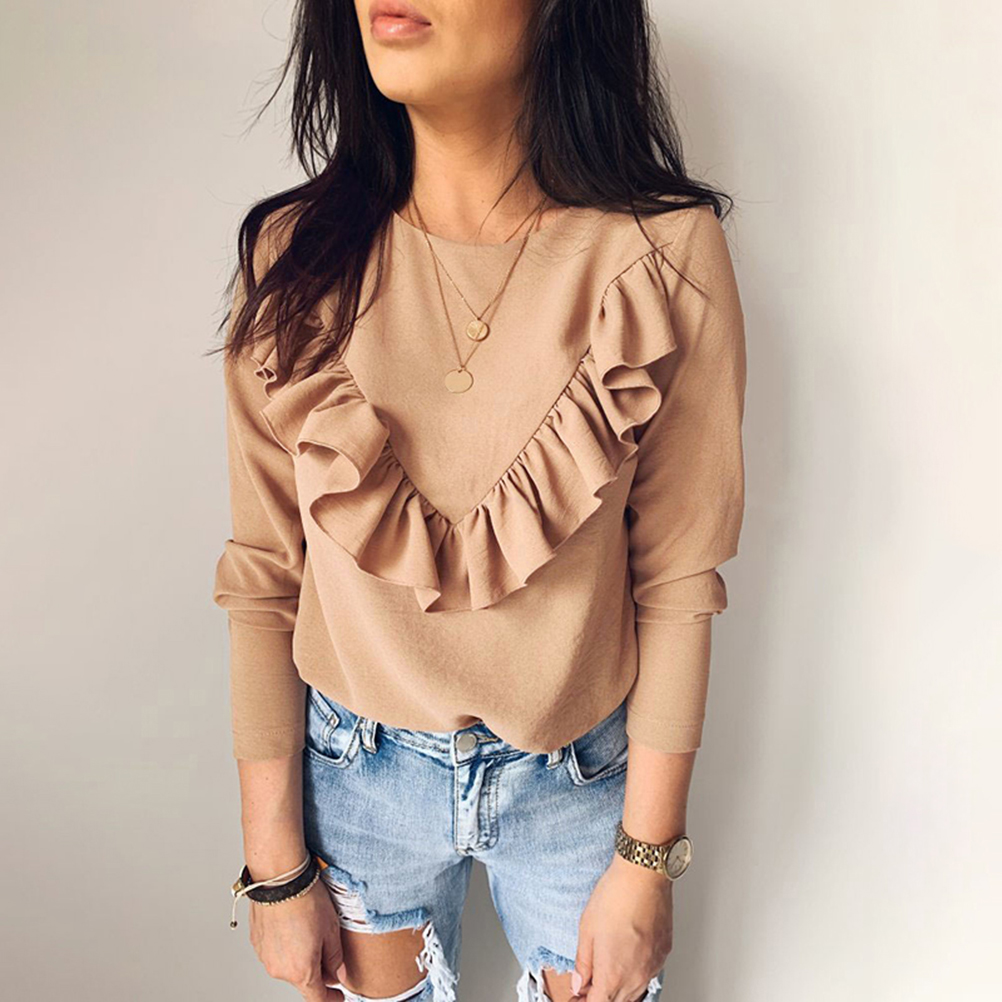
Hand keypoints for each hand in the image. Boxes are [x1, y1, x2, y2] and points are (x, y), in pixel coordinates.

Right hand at [247, 878, 346, 1000]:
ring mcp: (265, 957)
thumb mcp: (331, 930)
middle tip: (328, 949)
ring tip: (310, 928)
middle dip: (318, 970)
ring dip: (300, 956)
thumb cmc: (307, 900)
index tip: (338, 996)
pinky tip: (295, 924)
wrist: (279, 878)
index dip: (331, 999)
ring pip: (288, 965)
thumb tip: (338, 974)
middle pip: (303, 980)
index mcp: (301, 971)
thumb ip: (335, 959)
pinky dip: (287, 945)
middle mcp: (279, 970)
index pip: (317, 998)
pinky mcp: (257, 942)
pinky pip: (276, 952)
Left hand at [572, 853, 672, 1001]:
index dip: (584, 1001)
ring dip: (618, 990)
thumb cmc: (615, 896)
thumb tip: (578, 983)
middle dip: (600, 997)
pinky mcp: (663, 953)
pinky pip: (648, 976)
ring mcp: (653, 966)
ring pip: (635, 993)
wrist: (643, 874)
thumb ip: (583, 963)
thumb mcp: (587, 929)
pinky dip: (634, 976)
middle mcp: (636, 976)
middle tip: (587, 986)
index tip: (577, 997)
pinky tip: (625, 960)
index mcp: (613, 974)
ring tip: (604, 974)